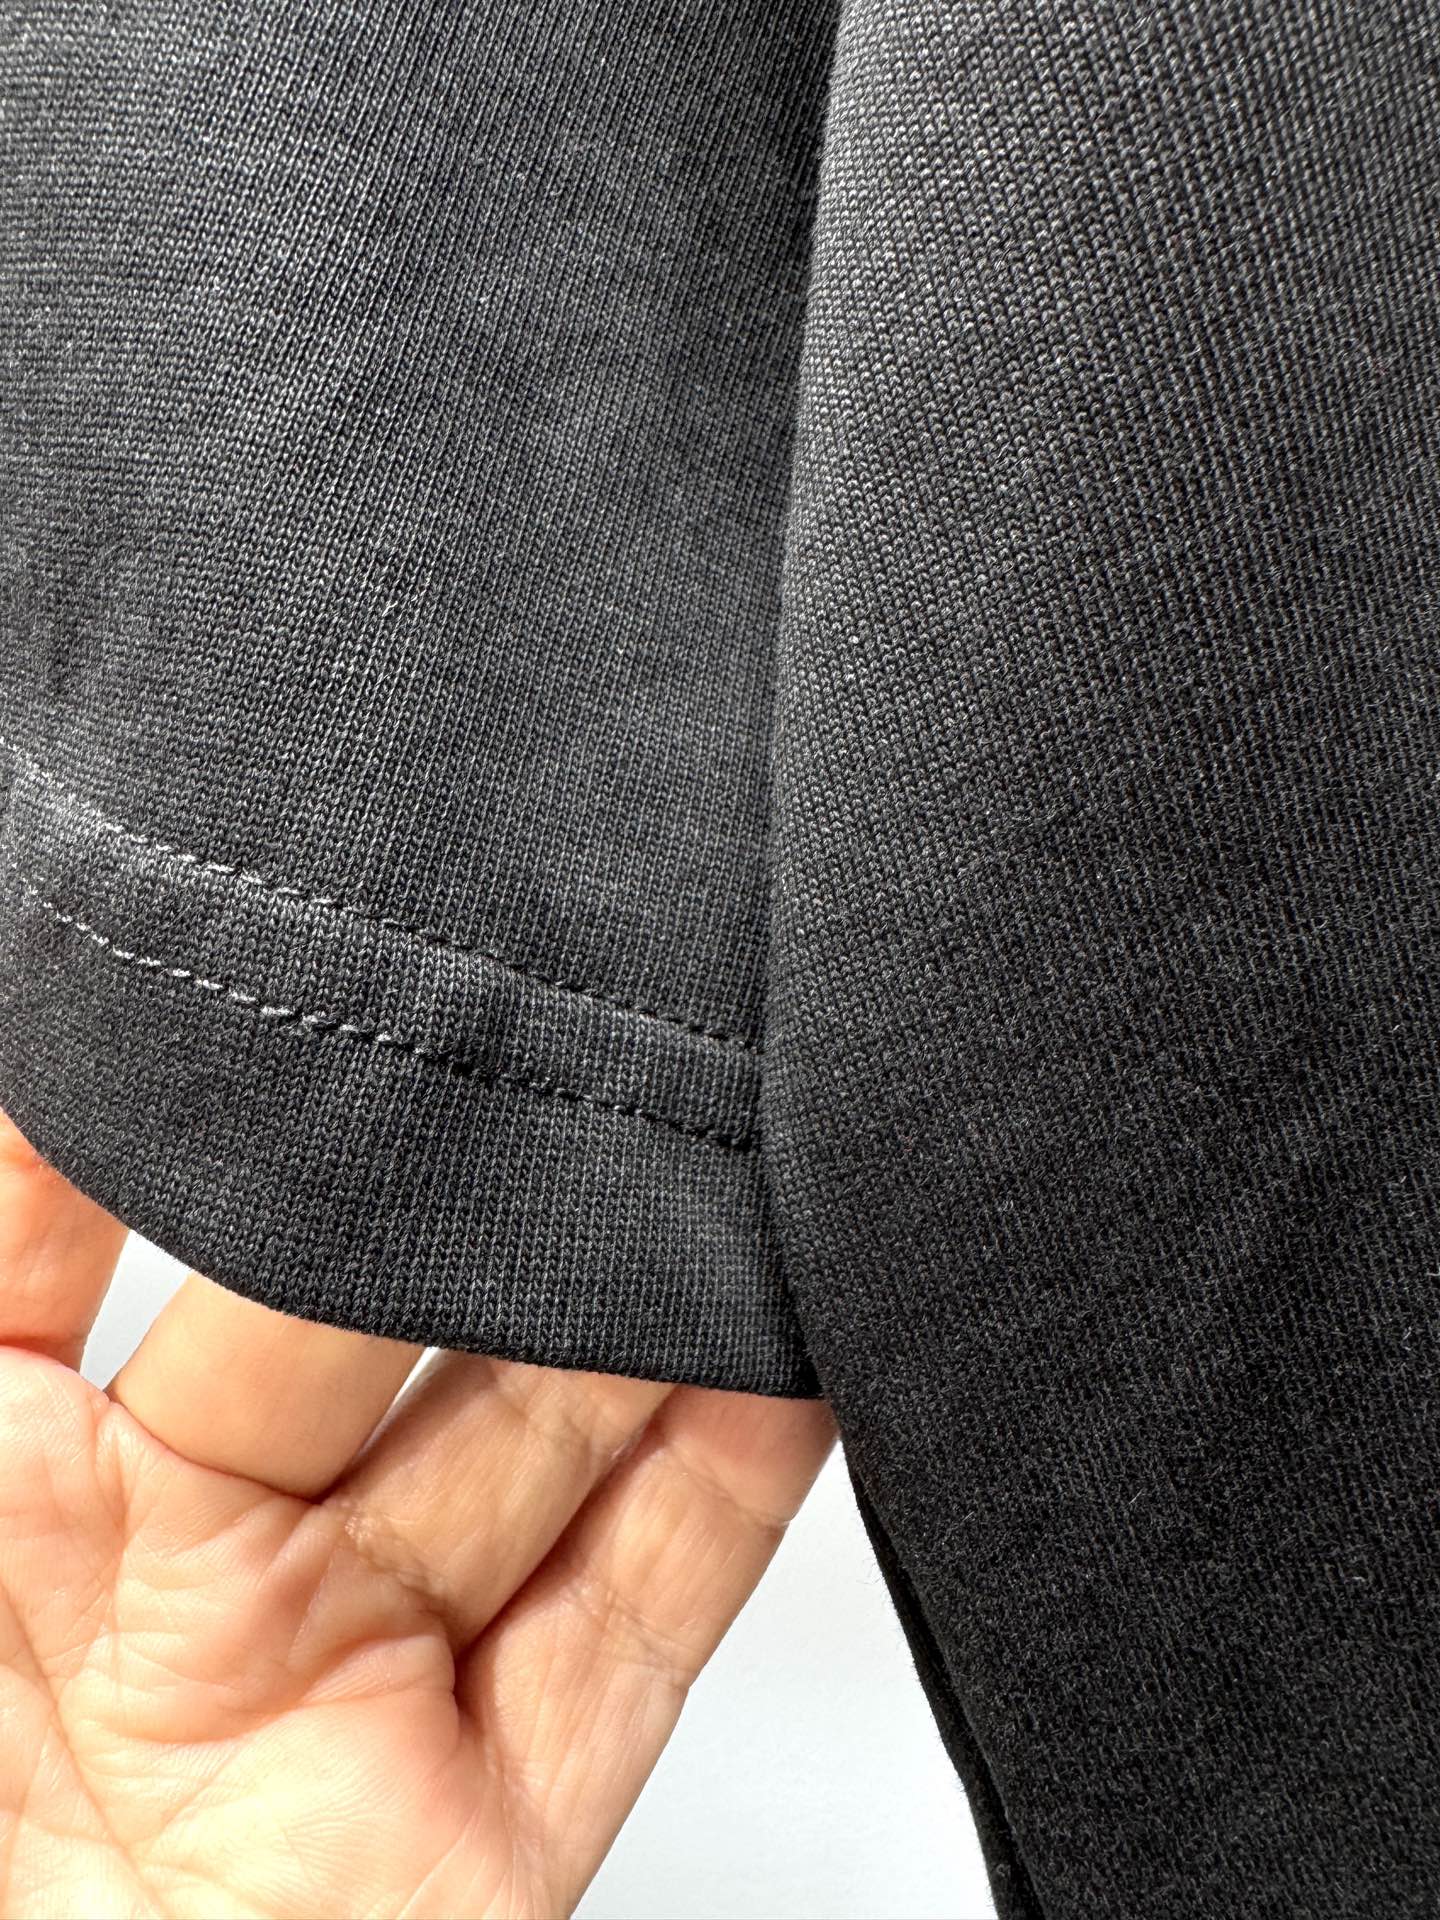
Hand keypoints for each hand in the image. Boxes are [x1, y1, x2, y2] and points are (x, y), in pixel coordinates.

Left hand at [0, 1112, 834, 1917]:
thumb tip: (48, 1101)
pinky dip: (731, 1487)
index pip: (114, 1237)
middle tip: (542, 1056)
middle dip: (467, 1199)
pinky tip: (782, 1359)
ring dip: (632, 1312)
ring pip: (537, 1447)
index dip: (218, 1115)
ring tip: (695, 1166)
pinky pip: (637, 1624)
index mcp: (26, 1495)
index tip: (328, 983)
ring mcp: (356, 1690)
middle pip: (375, 1322)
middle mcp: (204, 1571)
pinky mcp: (486, 1829)